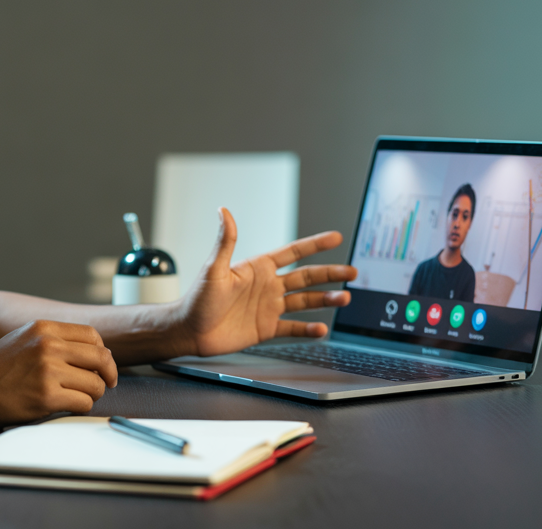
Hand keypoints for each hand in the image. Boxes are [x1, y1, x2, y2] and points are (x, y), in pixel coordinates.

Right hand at [0, 319, 118, 426]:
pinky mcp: (46, 397)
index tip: (102, 365)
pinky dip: (81, 408)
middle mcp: (48, 346)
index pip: (93, 336)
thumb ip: (53, 339)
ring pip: (95, 384)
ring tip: (78, 397)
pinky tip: (68, 407)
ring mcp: (48, 371)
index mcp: (44, 329)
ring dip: (92, 394)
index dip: (103, 353)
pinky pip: (83, 403)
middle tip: (106, 384)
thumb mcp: (23, 339)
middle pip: (101, 358)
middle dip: (108, 374)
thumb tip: (91, 350)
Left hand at [177, 208, 356, 356]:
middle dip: (330, 274)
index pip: (292, 252)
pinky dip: (308, 329)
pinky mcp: (266, 328)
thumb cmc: (197, 298)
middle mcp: (267, 286)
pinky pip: (292, 328)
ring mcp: (268, 307)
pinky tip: (321, 329)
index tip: (335, 238)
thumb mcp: (213, 268)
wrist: (189, 330)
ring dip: (325, 300)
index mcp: (258, 268)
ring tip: (344, 299)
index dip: (314, 245)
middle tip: (352, 272)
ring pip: (304, 301)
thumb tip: (223, 211)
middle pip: (306, 277)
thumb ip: (225, 241)